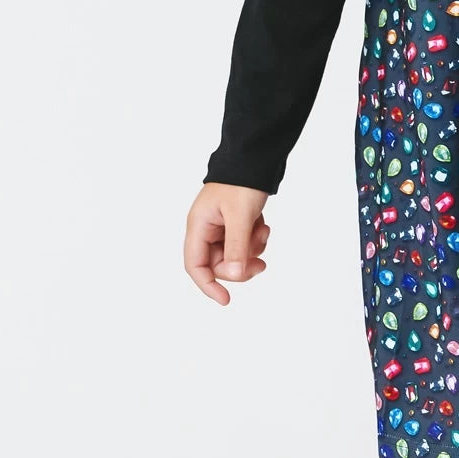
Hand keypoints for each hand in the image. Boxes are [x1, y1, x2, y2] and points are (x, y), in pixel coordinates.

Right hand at [184, 183, 270, 304]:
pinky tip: (263, 225)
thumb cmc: (241, 181)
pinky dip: (256, 240)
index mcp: (198, 226)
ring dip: (251, 250)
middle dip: (240, 265)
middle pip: (218, 264)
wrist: (254, 157)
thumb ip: (236, 246)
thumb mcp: (240, 215)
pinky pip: (244, 244)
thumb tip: (234, 275)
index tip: (226, 300)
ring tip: (262, 231)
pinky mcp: (235, 224)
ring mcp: (220, 227)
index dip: (208, 285)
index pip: (195, 265)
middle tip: (261, 262)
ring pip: (234, 256)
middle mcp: (206, 229)